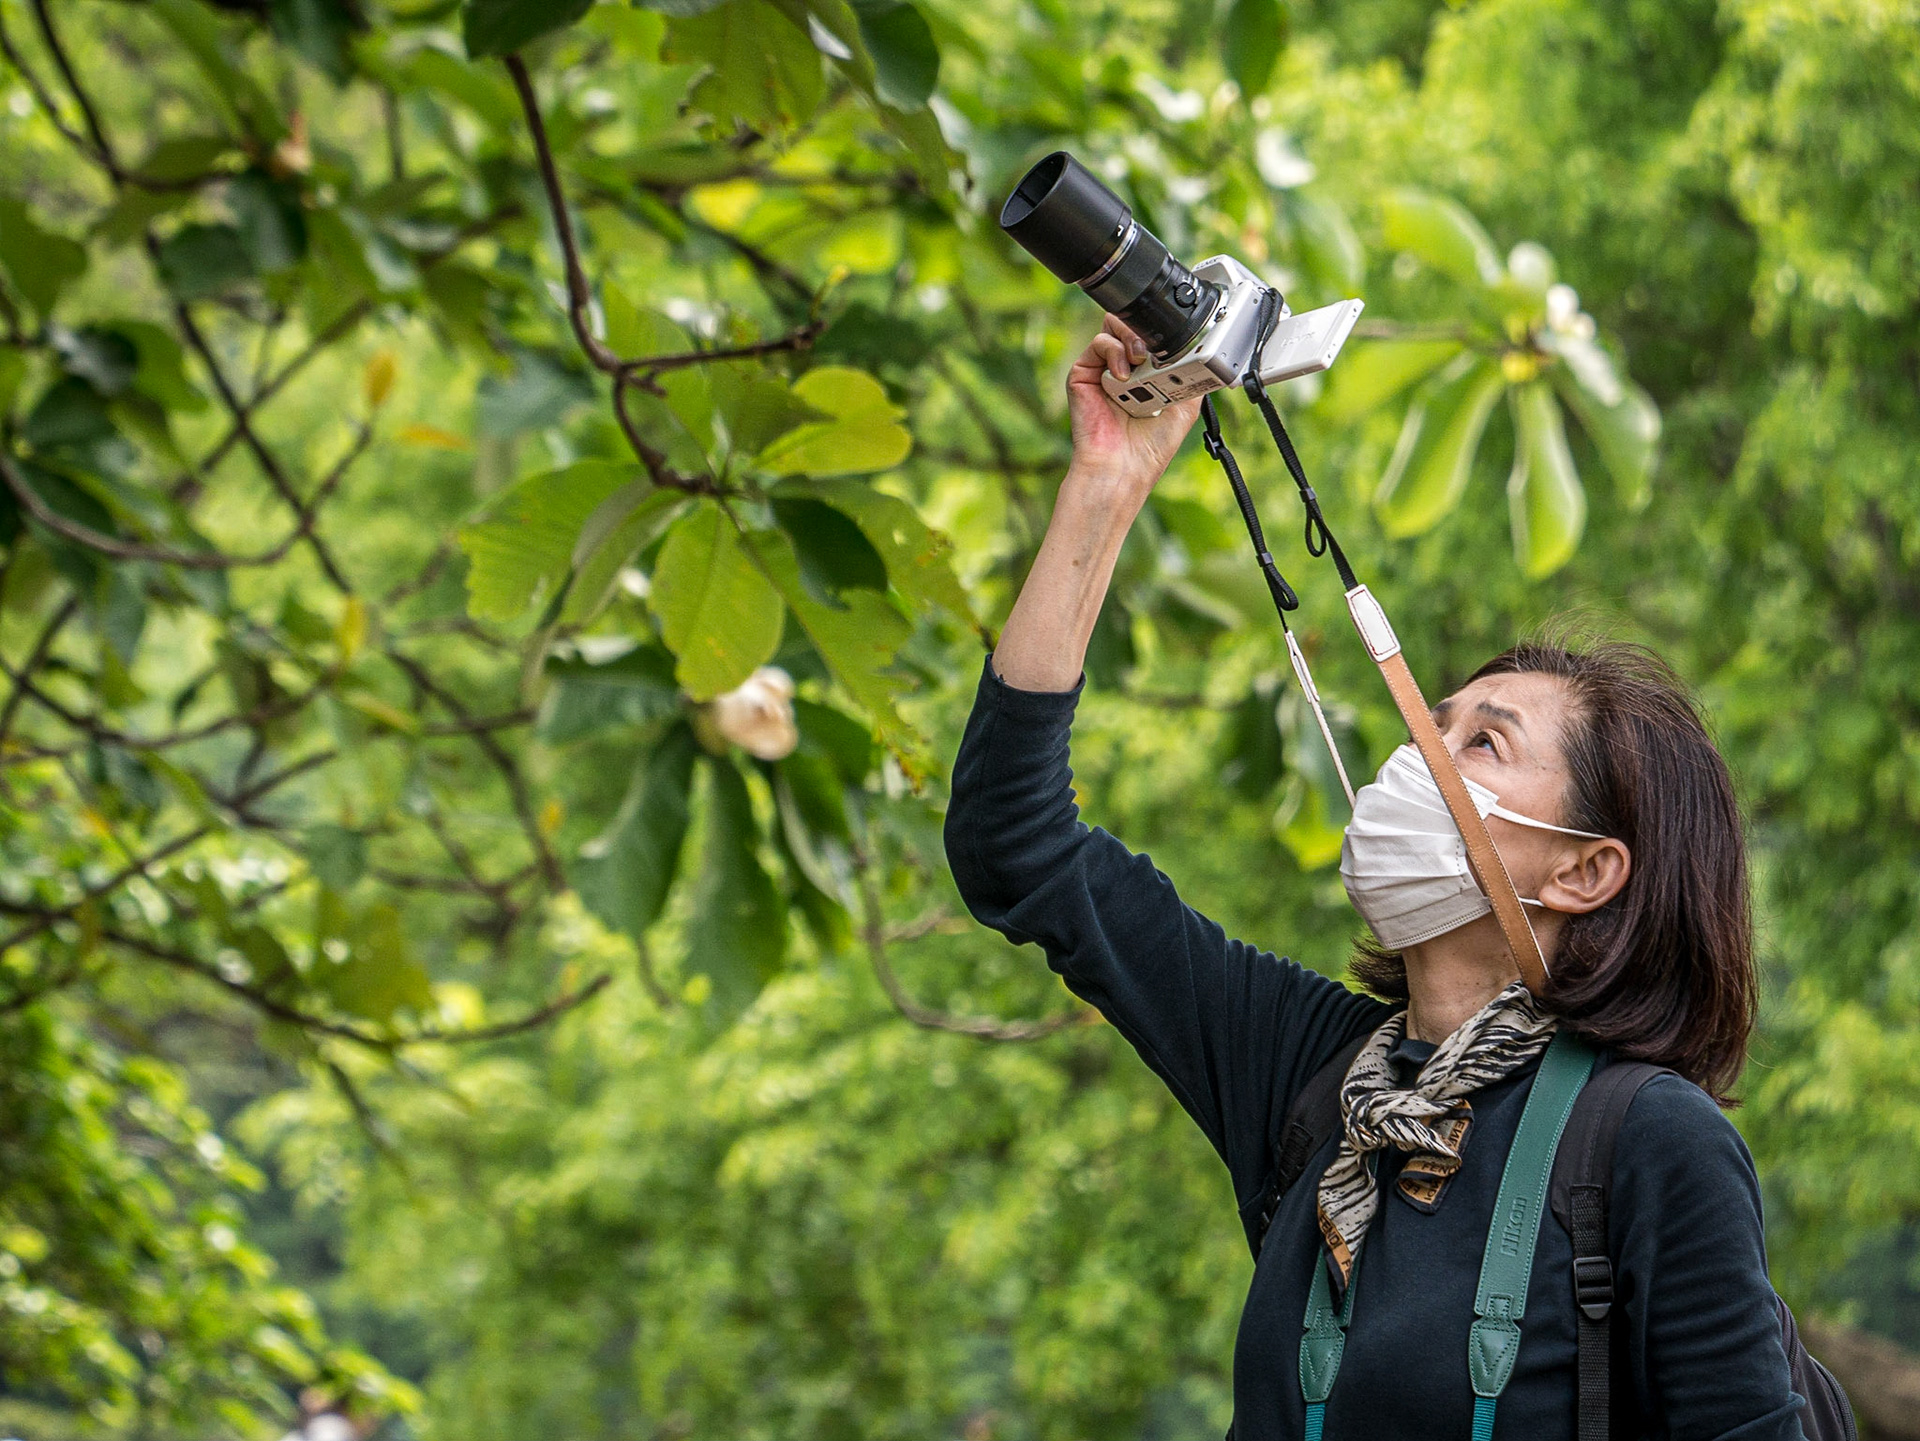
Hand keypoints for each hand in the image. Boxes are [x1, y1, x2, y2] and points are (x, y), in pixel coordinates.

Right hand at [1066, 314, 1203, 502]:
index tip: (1178, 339)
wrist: (1124, 466)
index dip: (1164, 331)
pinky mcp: (1083, 373)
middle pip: (1133, 323)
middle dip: (1148, 329)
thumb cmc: (1150, 446)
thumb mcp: (1185, 404)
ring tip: (1140, 360)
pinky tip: (1123, 376)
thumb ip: (1189, 372)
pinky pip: (1099, 343)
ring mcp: (1103, 369)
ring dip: (1133, 337)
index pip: (1153, 334)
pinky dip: (1114, 351)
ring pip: (1114, 325)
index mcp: (1147, 372)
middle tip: (1157, 349)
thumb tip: (1199, 347)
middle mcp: (1124, 367)